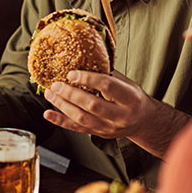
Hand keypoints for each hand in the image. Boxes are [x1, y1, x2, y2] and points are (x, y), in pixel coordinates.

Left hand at [42, 69, 187, 157]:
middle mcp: (121, 116)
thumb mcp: (126, 83)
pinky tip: (48, 113)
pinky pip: (77, 129)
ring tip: (49, 93)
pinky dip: (60, 121)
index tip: (72, 73)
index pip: (107, 86)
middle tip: (56, 84)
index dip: (88, 79)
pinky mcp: (100, 134)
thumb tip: (83, 57)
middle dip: (71, 93)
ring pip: (82, 118)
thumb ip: (107, 74)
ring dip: (62, 105)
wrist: (143, 121)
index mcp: (130, 99)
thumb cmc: (133, 98)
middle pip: (92, 105)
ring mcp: (110, 128)